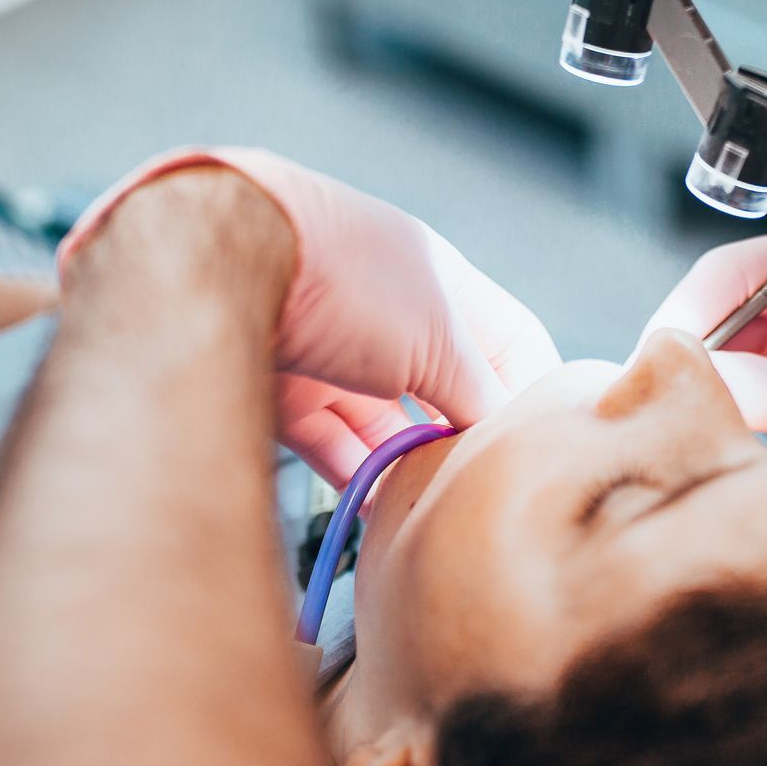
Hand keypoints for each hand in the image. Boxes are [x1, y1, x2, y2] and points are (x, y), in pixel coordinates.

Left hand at [60, 149, 560, 485]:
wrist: (219, 255)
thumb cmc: (344, 276)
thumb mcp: (437, 337)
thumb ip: (477, 391)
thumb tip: (500, 437)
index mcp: (439, 283)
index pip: (509, 343)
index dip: (533, 394)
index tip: (546, 449)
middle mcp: (388, 313)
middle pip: (443, 389)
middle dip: (464, 438)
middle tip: (484, 491)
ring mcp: (333, 350)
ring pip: (385, 423)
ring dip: (408, 466)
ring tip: (431, 510)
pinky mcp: (282, 388)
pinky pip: (332, 443)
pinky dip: (357, 475)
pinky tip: (378, 509)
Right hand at [641, 224, 766, 528]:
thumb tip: (687, 383)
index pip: (729, 273)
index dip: (683, 317)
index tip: (650, 366)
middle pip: (711, 310)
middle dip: (682, 357)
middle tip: (646, 405)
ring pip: (713, 353)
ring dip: (694, 388)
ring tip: (669, 427)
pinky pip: (730, 387)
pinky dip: (711, 412)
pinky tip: (698, 437)